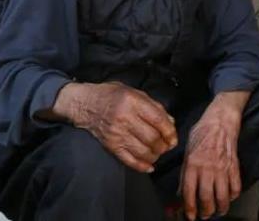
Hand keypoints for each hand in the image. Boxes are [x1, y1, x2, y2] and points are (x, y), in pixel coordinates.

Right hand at [55, 81, 176, 172]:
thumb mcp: (135, 92)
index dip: (169, 131)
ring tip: (158, 153)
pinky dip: (141, 166)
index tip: (174, 138)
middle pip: (151, 138)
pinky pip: (128, 160)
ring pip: (142, 151)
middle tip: (167, 146)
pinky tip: (149, 166)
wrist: (84, 104)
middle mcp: (124, 118)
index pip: (157, 120)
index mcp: (132, 102)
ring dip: (155, 155)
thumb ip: (154, 106)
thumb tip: (170, 123)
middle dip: (163, 145)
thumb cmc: (112, 95)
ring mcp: (116, 134)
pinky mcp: (110, 145)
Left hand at [180, 92, 247, 220]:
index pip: (189, 192)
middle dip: (205, 211)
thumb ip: (185, 173)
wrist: (220, 120)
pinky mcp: (234, 165)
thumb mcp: (187, 151)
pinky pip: (236, 186)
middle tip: (204, 216)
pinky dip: (233, 195)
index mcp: (193, 164)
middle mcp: (207, 167)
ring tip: (218, 212)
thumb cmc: (202, 133)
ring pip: (222, 195)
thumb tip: (182, 192)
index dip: (189, 208)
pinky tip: (229, 198)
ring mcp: (222, 167)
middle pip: (206, 197)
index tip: (190, 215)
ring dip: (220, 208)